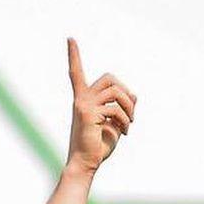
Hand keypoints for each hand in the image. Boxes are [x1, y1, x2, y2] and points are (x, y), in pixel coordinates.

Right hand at [65, 38, 135, 175]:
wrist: (85, 165)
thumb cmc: (97, 147)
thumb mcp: (114, 123)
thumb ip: (122, 108)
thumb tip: (134, 96)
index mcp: (83, 100)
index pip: (76, 74)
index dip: (74, 56)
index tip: (70, 39)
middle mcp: (81, 100)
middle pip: (109, 78)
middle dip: (125, 90)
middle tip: (131, 108)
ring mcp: (83, 105)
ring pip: (115, 91)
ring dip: (129, 106)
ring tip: (130, 122)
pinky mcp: (88, 113)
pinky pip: (115, 108)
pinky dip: (126, 119)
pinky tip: (125, 132)